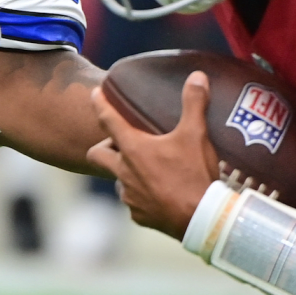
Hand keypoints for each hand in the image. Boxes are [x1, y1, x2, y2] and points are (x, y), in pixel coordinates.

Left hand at [88, 71, 219, 239]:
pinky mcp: (138, 215)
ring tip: (147, 168)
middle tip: (121, 142)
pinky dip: (141, 194)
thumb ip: (194, 103)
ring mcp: (129, 196)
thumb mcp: (196, 134)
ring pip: (117, 179)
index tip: (94, 94)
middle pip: (97, 154)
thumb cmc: (194, 174)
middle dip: (104, 146)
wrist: (201, 219)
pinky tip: (159, 192)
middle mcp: (124, 172)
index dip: (100, 104)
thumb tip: (197, 76)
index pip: (108, 120)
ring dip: (126, 172)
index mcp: (133, 149)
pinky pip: (133, 201)